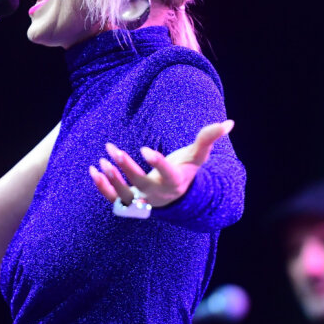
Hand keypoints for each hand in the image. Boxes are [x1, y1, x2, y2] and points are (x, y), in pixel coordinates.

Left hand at [89, 120, 234, 208]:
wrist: (176, 198)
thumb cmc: (186, 171)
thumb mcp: (197, 156)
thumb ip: (208, 138)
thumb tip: (229, 122)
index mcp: (175, 182)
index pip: (166, 174)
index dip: (156, 163)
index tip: (144, 149)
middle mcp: (157, 193)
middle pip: (141, 184)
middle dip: (127, 169)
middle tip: (113, 150)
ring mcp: (142, 199)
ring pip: (125, 195)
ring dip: (112, 180)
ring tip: (102, 161)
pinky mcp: (129, 201)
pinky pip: (113, 199)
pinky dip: (102, 187)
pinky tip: (94, 170)